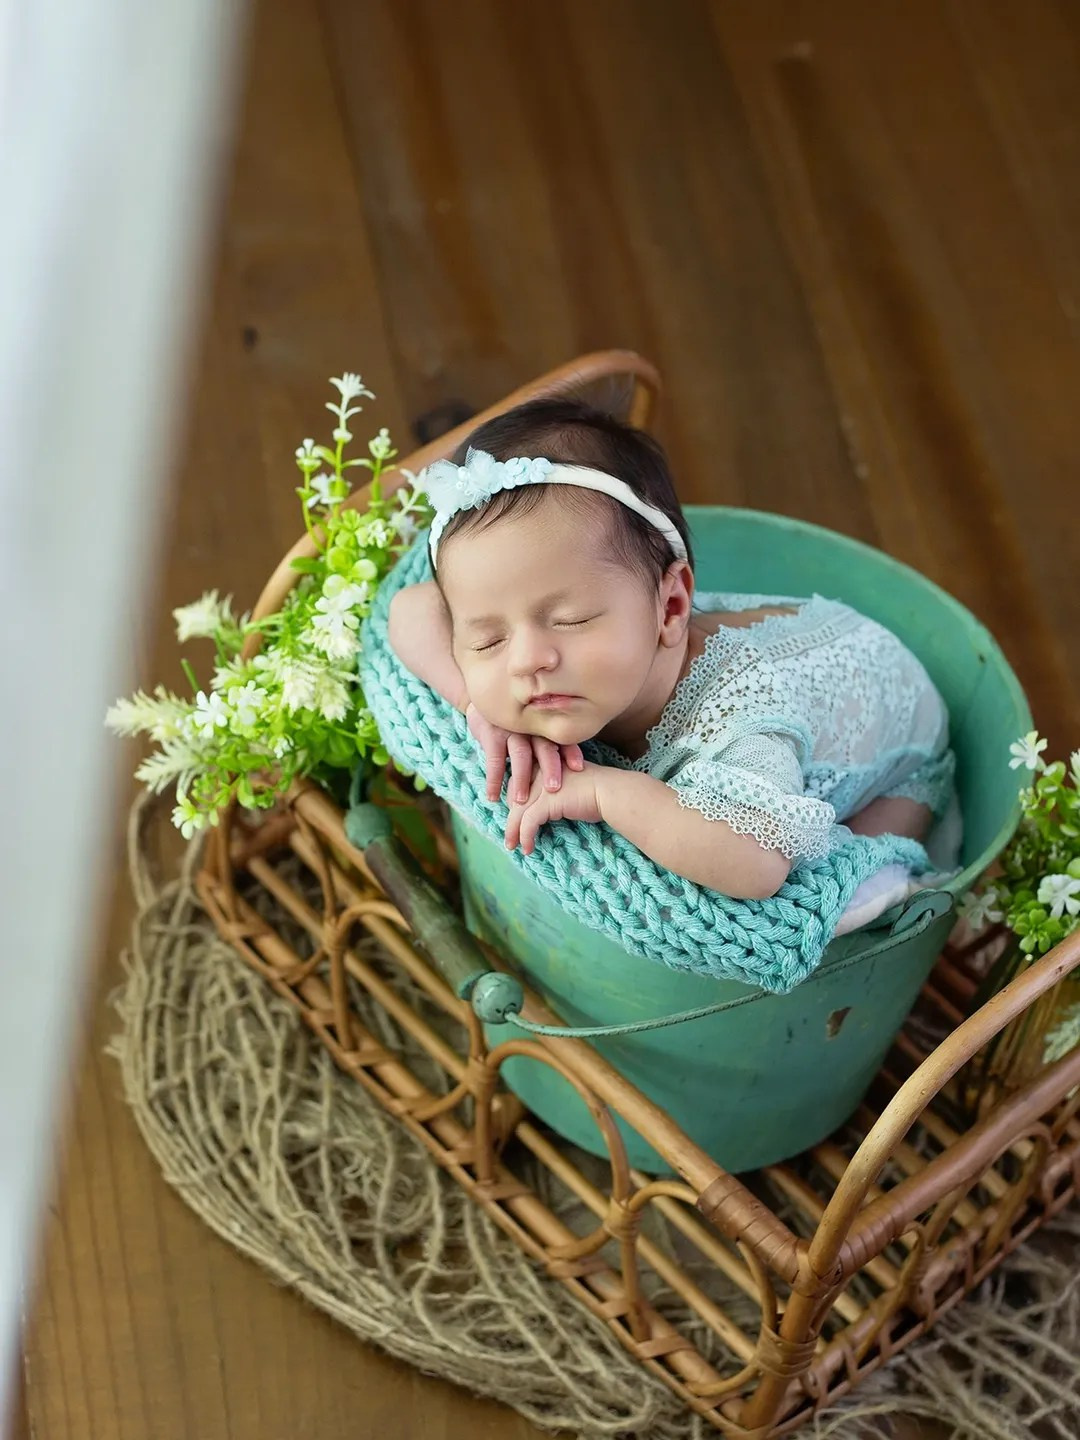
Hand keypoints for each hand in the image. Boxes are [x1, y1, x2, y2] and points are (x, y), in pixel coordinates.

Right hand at [466, 703, 584, 803]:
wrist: (489, 698)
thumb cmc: (520, 723)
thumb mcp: (536, 729)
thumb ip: (551, 745)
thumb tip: (577, 771)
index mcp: (547, 727)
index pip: (562, 739)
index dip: (571, 752)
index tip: (579, 768)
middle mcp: (532, 727)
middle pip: (544, 747)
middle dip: (550, 767)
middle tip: (553, 788)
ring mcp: (512, 729)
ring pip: (519, 754)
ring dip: (521, 778)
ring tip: (521, 800)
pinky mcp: (491, 733)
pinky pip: (493, 759)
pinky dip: (494, 779)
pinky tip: (494, 797)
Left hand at [504, 763, 603, 854]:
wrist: (611, 792)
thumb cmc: (598, 790)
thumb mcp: (571, 783)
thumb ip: (556, 787)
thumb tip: (546, 805)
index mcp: (544, 762)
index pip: (519, 780)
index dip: (514, 799)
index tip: (514, 815)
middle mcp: (539, 771)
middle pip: (514, 796)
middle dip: (510, 817)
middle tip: (509, 835)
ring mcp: (542, 786)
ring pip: (517, 811)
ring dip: (513, 832)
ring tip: (513, 846)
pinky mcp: (547, 802)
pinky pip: (528, 822)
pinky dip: (525, 837)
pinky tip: (528, 848)